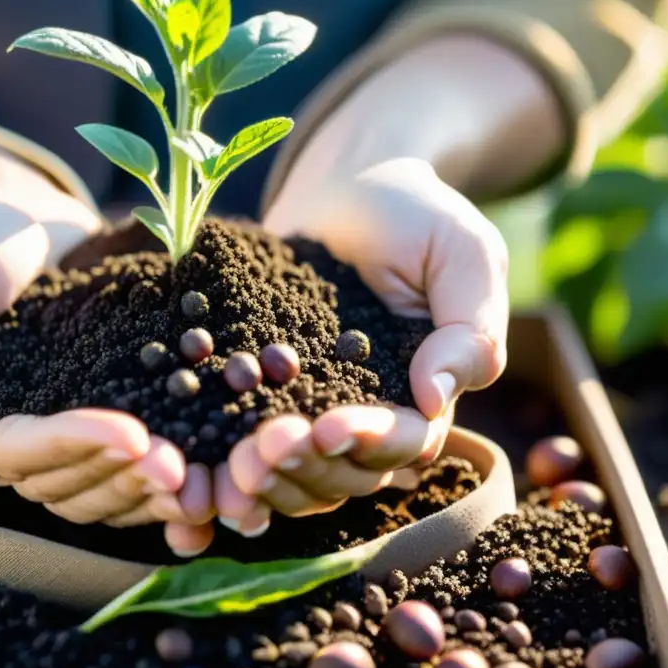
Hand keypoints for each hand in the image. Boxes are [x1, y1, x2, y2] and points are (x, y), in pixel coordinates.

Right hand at [0, 190, 214, 552]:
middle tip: (182, 466)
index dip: (75, 446)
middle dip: (126, 478)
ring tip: (206, 479)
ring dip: (155, 492)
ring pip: (109, 489)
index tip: (132, 433)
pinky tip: (216, 487)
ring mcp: (74, 433)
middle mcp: (25, 440)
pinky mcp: (119, 416)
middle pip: (71, 485)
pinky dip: (176, 487)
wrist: (25, 222)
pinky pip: (141, 468)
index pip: (20, 451)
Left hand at [217, 157, 508, 527]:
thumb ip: (468, 327)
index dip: (370, 443)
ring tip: (229, 469)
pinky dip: (223, 467)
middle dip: (306, 468)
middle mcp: (366, 415)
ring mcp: (309, 409)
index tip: (329, 429)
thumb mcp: (464, 255)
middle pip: (344, 474)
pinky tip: (199, 475)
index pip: (405, 441)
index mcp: (422, 395)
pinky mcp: (259, 394)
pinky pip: (242, 442)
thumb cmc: (417, 217)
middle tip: (262, 451)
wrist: (346, 187)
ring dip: (264, 480)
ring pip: (294, 473)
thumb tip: (435, 398)